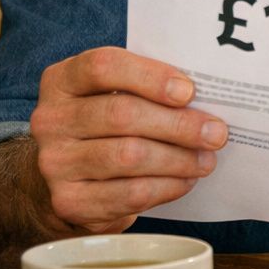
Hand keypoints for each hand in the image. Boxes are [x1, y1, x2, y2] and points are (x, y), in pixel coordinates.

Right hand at [28, 47, 226, 232]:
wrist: (72, 179)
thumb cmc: (109, 126)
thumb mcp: (119, 96)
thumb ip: (151, 89)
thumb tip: (210, 98)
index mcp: (63, 80)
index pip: (103, 67)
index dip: (150, 77)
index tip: (189, 92)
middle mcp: (51, 119)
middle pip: (121, 115)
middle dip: (179, 125)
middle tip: (216, 133)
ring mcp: (55, 162)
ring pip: (129, 156)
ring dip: (178, 159)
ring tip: (207, 160)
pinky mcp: (69, 201)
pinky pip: (130, 193)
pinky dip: (168, 187)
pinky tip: (186, 180)